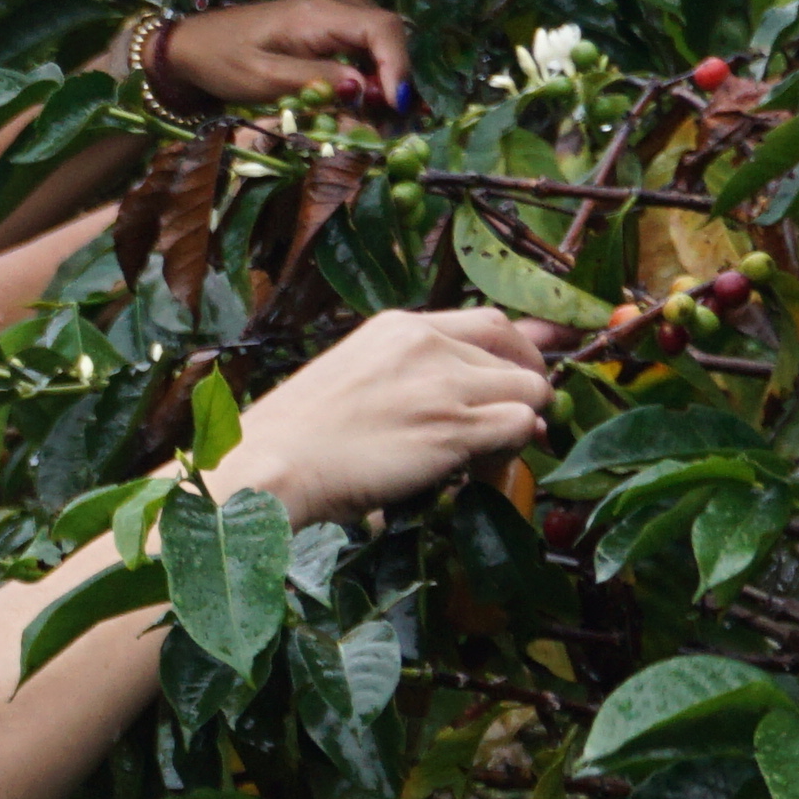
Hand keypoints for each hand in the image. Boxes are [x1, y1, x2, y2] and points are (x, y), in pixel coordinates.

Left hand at [162, 0, 415, 123]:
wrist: (197, 43)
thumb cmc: (224, 61)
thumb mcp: (264, 79)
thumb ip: (314, 81)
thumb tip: (363, 88)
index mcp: (319, 12)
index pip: (383, 30)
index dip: (398, 68)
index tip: (397, 108)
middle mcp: (339, 0)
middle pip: (390, 38)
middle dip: (393, 83)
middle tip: (389, 129)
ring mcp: (341, 5)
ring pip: (384, 44)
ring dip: (384, 82)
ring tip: (377, 123)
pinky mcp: (338, 17)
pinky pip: (369, 45)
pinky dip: (371, 75)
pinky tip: (363, 105)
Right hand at [220, 306, 566, 527]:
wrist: (267, 466)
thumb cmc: (292, 440)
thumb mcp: (349, 380)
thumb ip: (402, 377)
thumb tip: (450, 401)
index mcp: (397, 327)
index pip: (486, 322)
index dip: (520, 348)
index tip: (530, 369)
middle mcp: (426, 344)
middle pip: (515, 352)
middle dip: (528, 386)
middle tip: (519, 424)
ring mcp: (443, 384)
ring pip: (530, 391)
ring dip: (520, 427)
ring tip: (486, 460)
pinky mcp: (452, 428)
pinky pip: (521, 428)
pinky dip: (514, 454)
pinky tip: (480, 476)